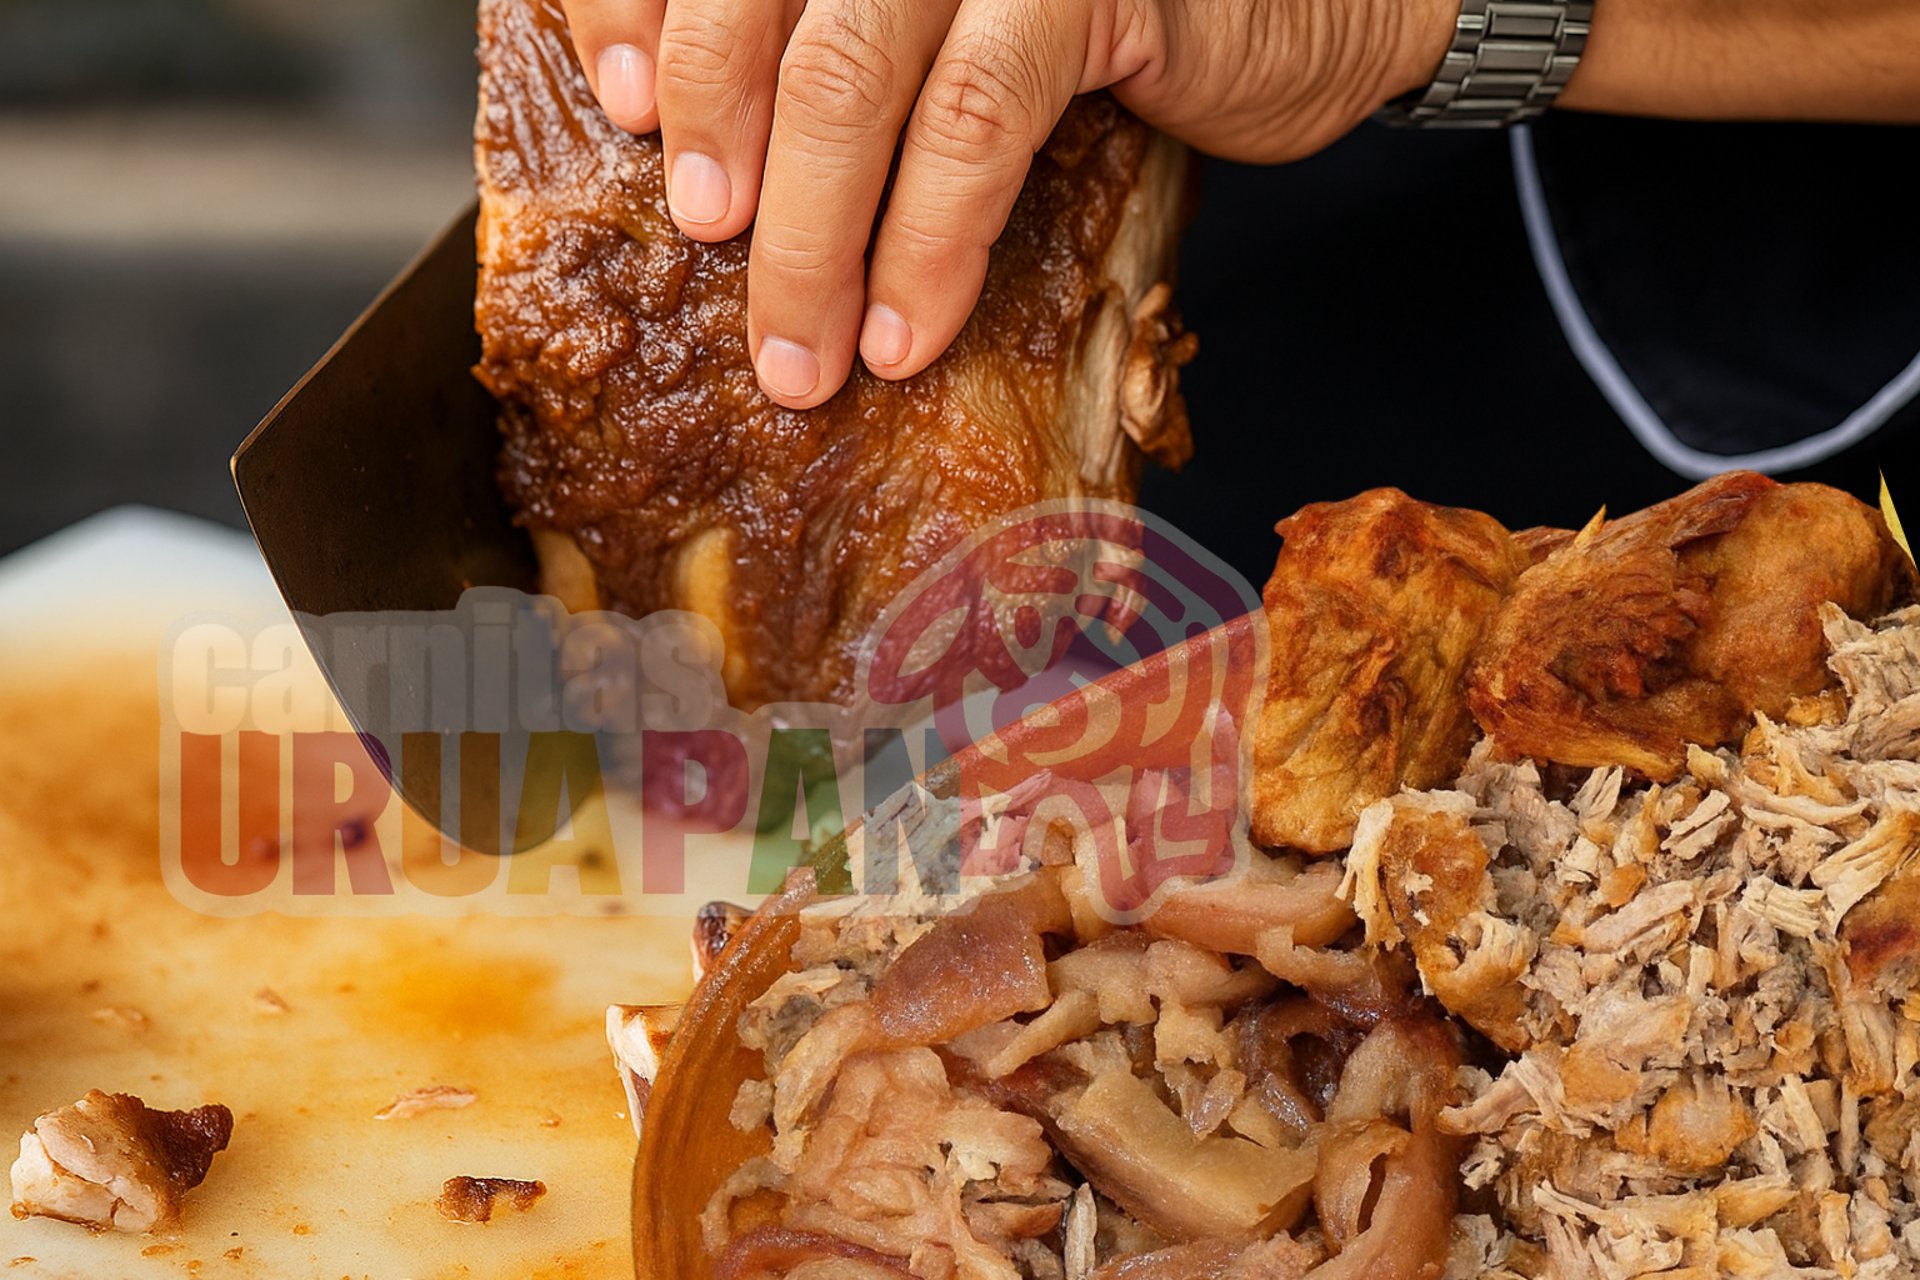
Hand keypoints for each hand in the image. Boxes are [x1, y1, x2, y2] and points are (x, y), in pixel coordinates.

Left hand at [561, 0, 1454, 408]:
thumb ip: (846, 42)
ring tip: (796, 353)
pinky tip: (904, 334)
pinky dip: (927, 245)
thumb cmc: (1117, 12)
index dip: (633, 2)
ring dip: (811, 235)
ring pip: (852, 76)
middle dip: (713, 129)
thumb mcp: (959, 12)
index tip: (619, 105)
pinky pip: (975, 127)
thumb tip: (707, 146)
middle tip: (705, 236)